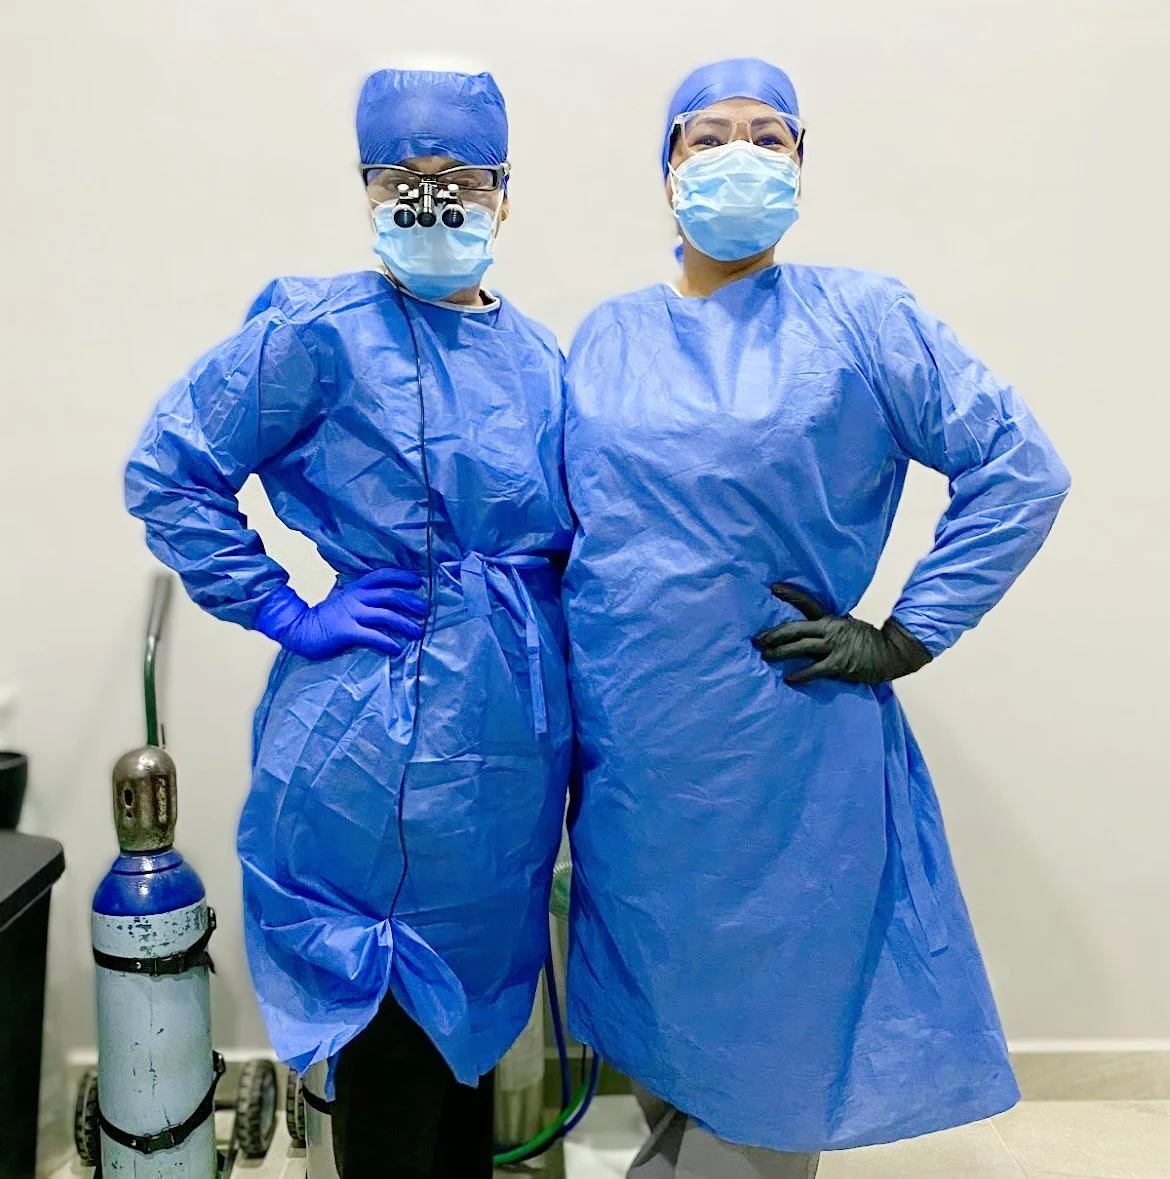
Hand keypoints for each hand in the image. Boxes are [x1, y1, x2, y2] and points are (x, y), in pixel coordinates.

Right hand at [255, 569, 427, 659]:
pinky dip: (387, 642)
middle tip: (425, 611)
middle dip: (411, 602)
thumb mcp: (344, 600)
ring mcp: (351, 614)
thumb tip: (386, 602)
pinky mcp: (346, 631)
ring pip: (385, 615)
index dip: (402, 576)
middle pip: (390, 595)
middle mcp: (356, 598)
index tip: (418, 581)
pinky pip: (372, 636)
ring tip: (418, 633)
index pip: (382, 576)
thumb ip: (362, 598)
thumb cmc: (325, 618)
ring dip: (405, 624)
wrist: (298, 629)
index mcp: (356, 589)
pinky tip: (397, 649)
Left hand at [751, 583, 932, 685]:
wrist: (891, 653)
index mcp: (831, 619)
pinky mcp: (839, 664)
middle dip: (773, 634)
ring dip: (780, 652)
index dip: (790, 594)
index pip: (807, 603)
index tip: (773, 587)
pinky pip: (814, 670)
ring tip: (765, 655)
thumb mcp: (848, 627)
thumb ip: (828, 629)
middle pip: (795, 628)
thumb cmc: (869, 642)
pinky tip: (789, 678)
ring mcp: (834, 646)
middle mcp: (830, 629)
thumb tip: (809, 633)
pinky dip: (800, 675)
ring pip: (800, 647)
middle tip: (757, 639)